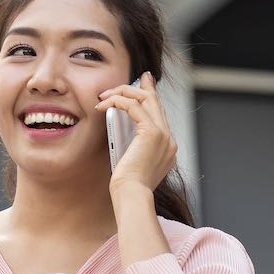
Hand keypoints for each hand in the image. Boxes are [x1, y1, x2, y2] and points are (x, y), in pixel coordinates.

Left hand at [96, 71, 176, 194]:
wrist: (131, 196)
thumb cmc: (126, 188)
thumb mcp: (130, 165)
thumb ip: (132, 150)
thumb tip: (121, 137)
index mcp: (166, 148)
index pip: (158, 116)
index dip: (150, 99)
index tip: (143, 86)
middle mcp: (169, 140)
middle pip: (156, 103)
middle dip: (143, 87)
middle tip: (131, 78)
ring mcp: (164, 135)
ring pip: (146, 100)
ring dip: (124, 93)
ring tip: (104, 96)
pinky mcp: (152, 133)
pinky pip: (135, 107)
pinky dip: (118, 101)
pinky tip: (104, 104)